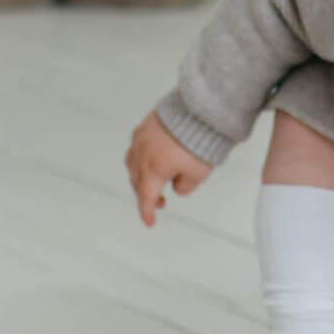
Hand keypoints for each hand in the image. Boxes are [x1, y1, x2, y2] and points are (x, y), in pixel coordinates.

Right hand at [124, 111, 211, 226]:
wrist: (199, 110)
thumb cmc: (200, 143)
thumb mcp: (198, 174)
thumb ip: (185, 186)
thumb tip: (175, 187)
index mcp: (154, 170)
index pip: (146, 197)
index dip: (147, 212)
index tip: (149, 223)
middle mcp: (142, 155)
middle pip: (137, 181)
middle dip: (146, 195)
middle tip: (160, 203)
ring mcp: (141, 139)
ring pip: (132, 164)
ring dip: (140, 177)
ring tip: (155, 182)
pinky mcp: (145, 126)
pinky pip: (136, 147)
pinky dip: (140, 158)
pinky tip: (151, 159)